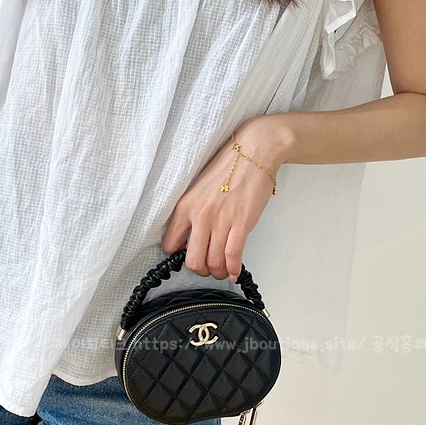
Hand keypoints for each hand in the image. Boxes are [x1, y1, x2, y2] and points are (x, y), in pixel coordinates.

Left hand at [161, 117, 288, 281]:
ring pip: (213, 262)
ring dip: (218, 272)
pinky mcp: (241, 224)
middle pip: (193, 261)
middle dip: (201, 270)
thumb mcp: (199, 187)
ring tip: (222, 271)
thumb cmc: (230, 166)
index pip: (170, 244)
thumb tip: (194, 235)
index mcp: (185, 206)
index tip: (188, 256)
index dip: (179, 256)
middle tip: (208, 268)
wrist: (254, 152)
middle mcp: (200, 216)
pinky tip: (234, 271)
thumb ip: (193, 210)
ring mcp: (221, 222)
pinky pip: (233, 256)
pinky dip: (233, 269)